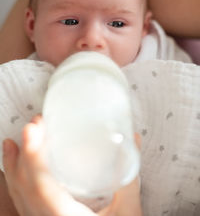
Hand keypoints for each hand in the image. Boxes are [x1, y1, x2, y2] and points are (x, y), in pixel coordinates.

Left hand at [3, 115, 141, 215]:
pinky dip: (16, 185)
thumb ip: (130, 176)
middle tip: (31, 127)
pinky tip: (17, 171)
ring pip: (19, 198)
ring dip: (13, 168)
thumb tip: (132, 140)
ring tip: (11, 143)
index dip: (34, 157)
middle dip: (22, 155)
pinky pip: (23, 205)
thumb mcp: (128, 213)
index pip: (42, 187)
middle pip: (25, 189)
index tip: (33, 131)